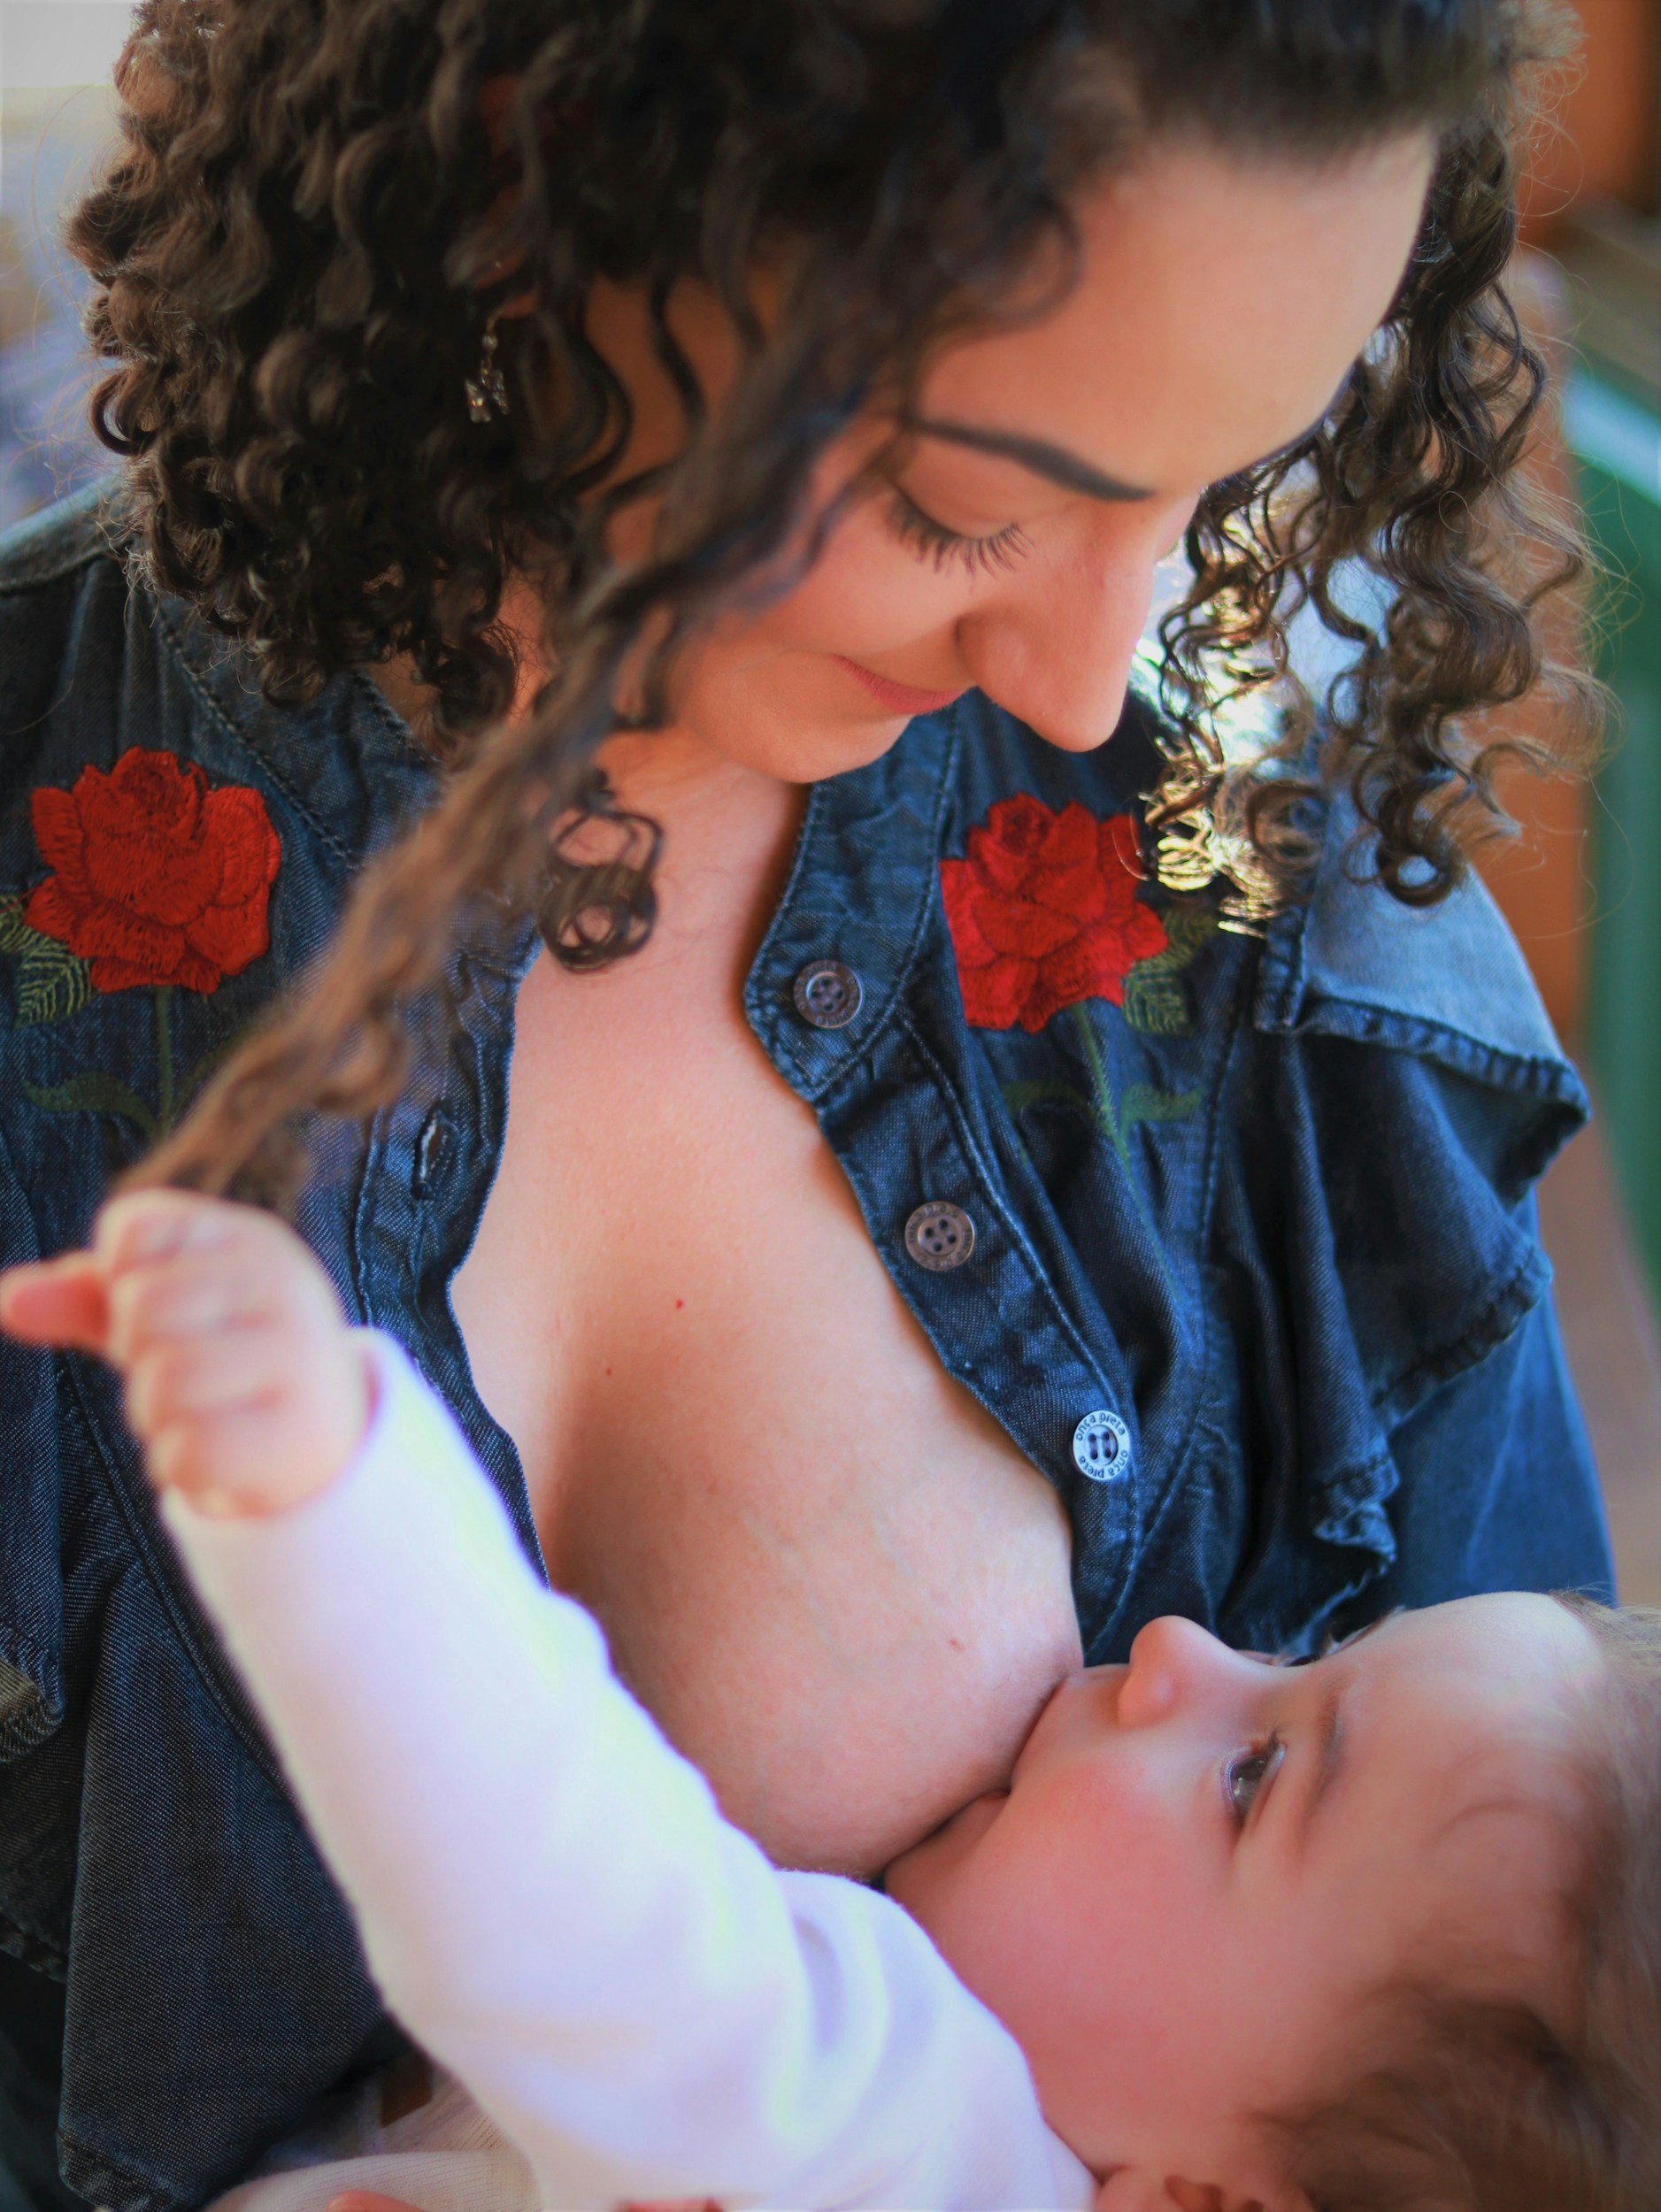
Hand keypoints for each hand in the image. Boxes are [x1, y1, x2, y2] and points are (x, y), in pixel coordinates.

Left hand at [0, 1190, 370, 1518]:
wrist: (325, 1435)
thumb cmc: (225, 1357)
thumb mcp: (162, 1313)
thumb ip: (86, 1297)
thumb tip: (7, 1300)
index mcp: (247, 1237)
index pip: (132, 1228)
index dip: (118, 1281)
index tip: (169, 1310)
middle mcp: (283, 1282)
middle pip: (139, 1309)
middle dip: (139, 1355)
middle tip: (188, 1370)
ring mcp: (300, 1355)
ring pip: (162, 1384)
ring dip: (157, 1417)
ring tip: (203, 1412)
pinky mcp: (300, 1432)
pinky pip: (188, 1451)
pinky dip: (180, 1466)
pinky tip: (219, 1453)